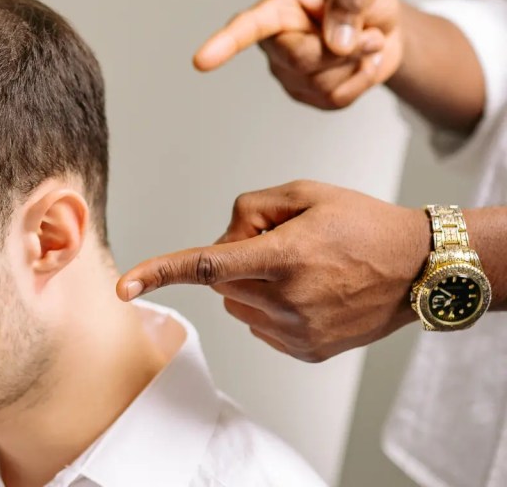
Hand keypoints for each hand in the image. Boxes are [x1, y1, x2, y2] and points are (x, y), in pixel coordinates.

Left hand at [117, 181, 429, 361]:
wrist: (418, 268)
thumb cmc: (362, 224)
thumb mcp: (304, 193)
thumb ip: (249, 209)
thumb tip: (221, 243)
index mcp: (285, 257)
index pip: (206, 265)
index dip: (161, 272)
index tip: (124, 287)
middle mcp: (288, 300)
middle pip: (221, 280)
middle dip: (235, 258)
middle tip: (279, 242)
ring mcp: (298, 331)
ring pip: (237, 303)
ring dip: (250, 283)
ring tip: (301, 267)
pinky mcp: (306, 350)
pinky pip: (259, 325)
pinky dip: (268, 306)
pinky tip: (307, 291)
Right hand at [194, 0, 400, 108]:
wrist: (382, 27)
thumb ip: (349, 3)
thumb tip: (336, 43)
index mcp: (277, 10)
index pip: (246, 28)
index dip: (223, 44)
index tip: (201, 61)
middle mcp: (274, 45)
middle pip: (300, 60)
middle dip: (344, 50)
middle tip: (371, 33)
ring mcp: (289, 74)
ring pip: (322, 83)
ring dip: (358, 64)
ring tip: (365, 44)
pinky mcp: (309, 97)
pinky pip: (337, 99)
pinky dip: (362, 81)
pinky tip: (360, 65)